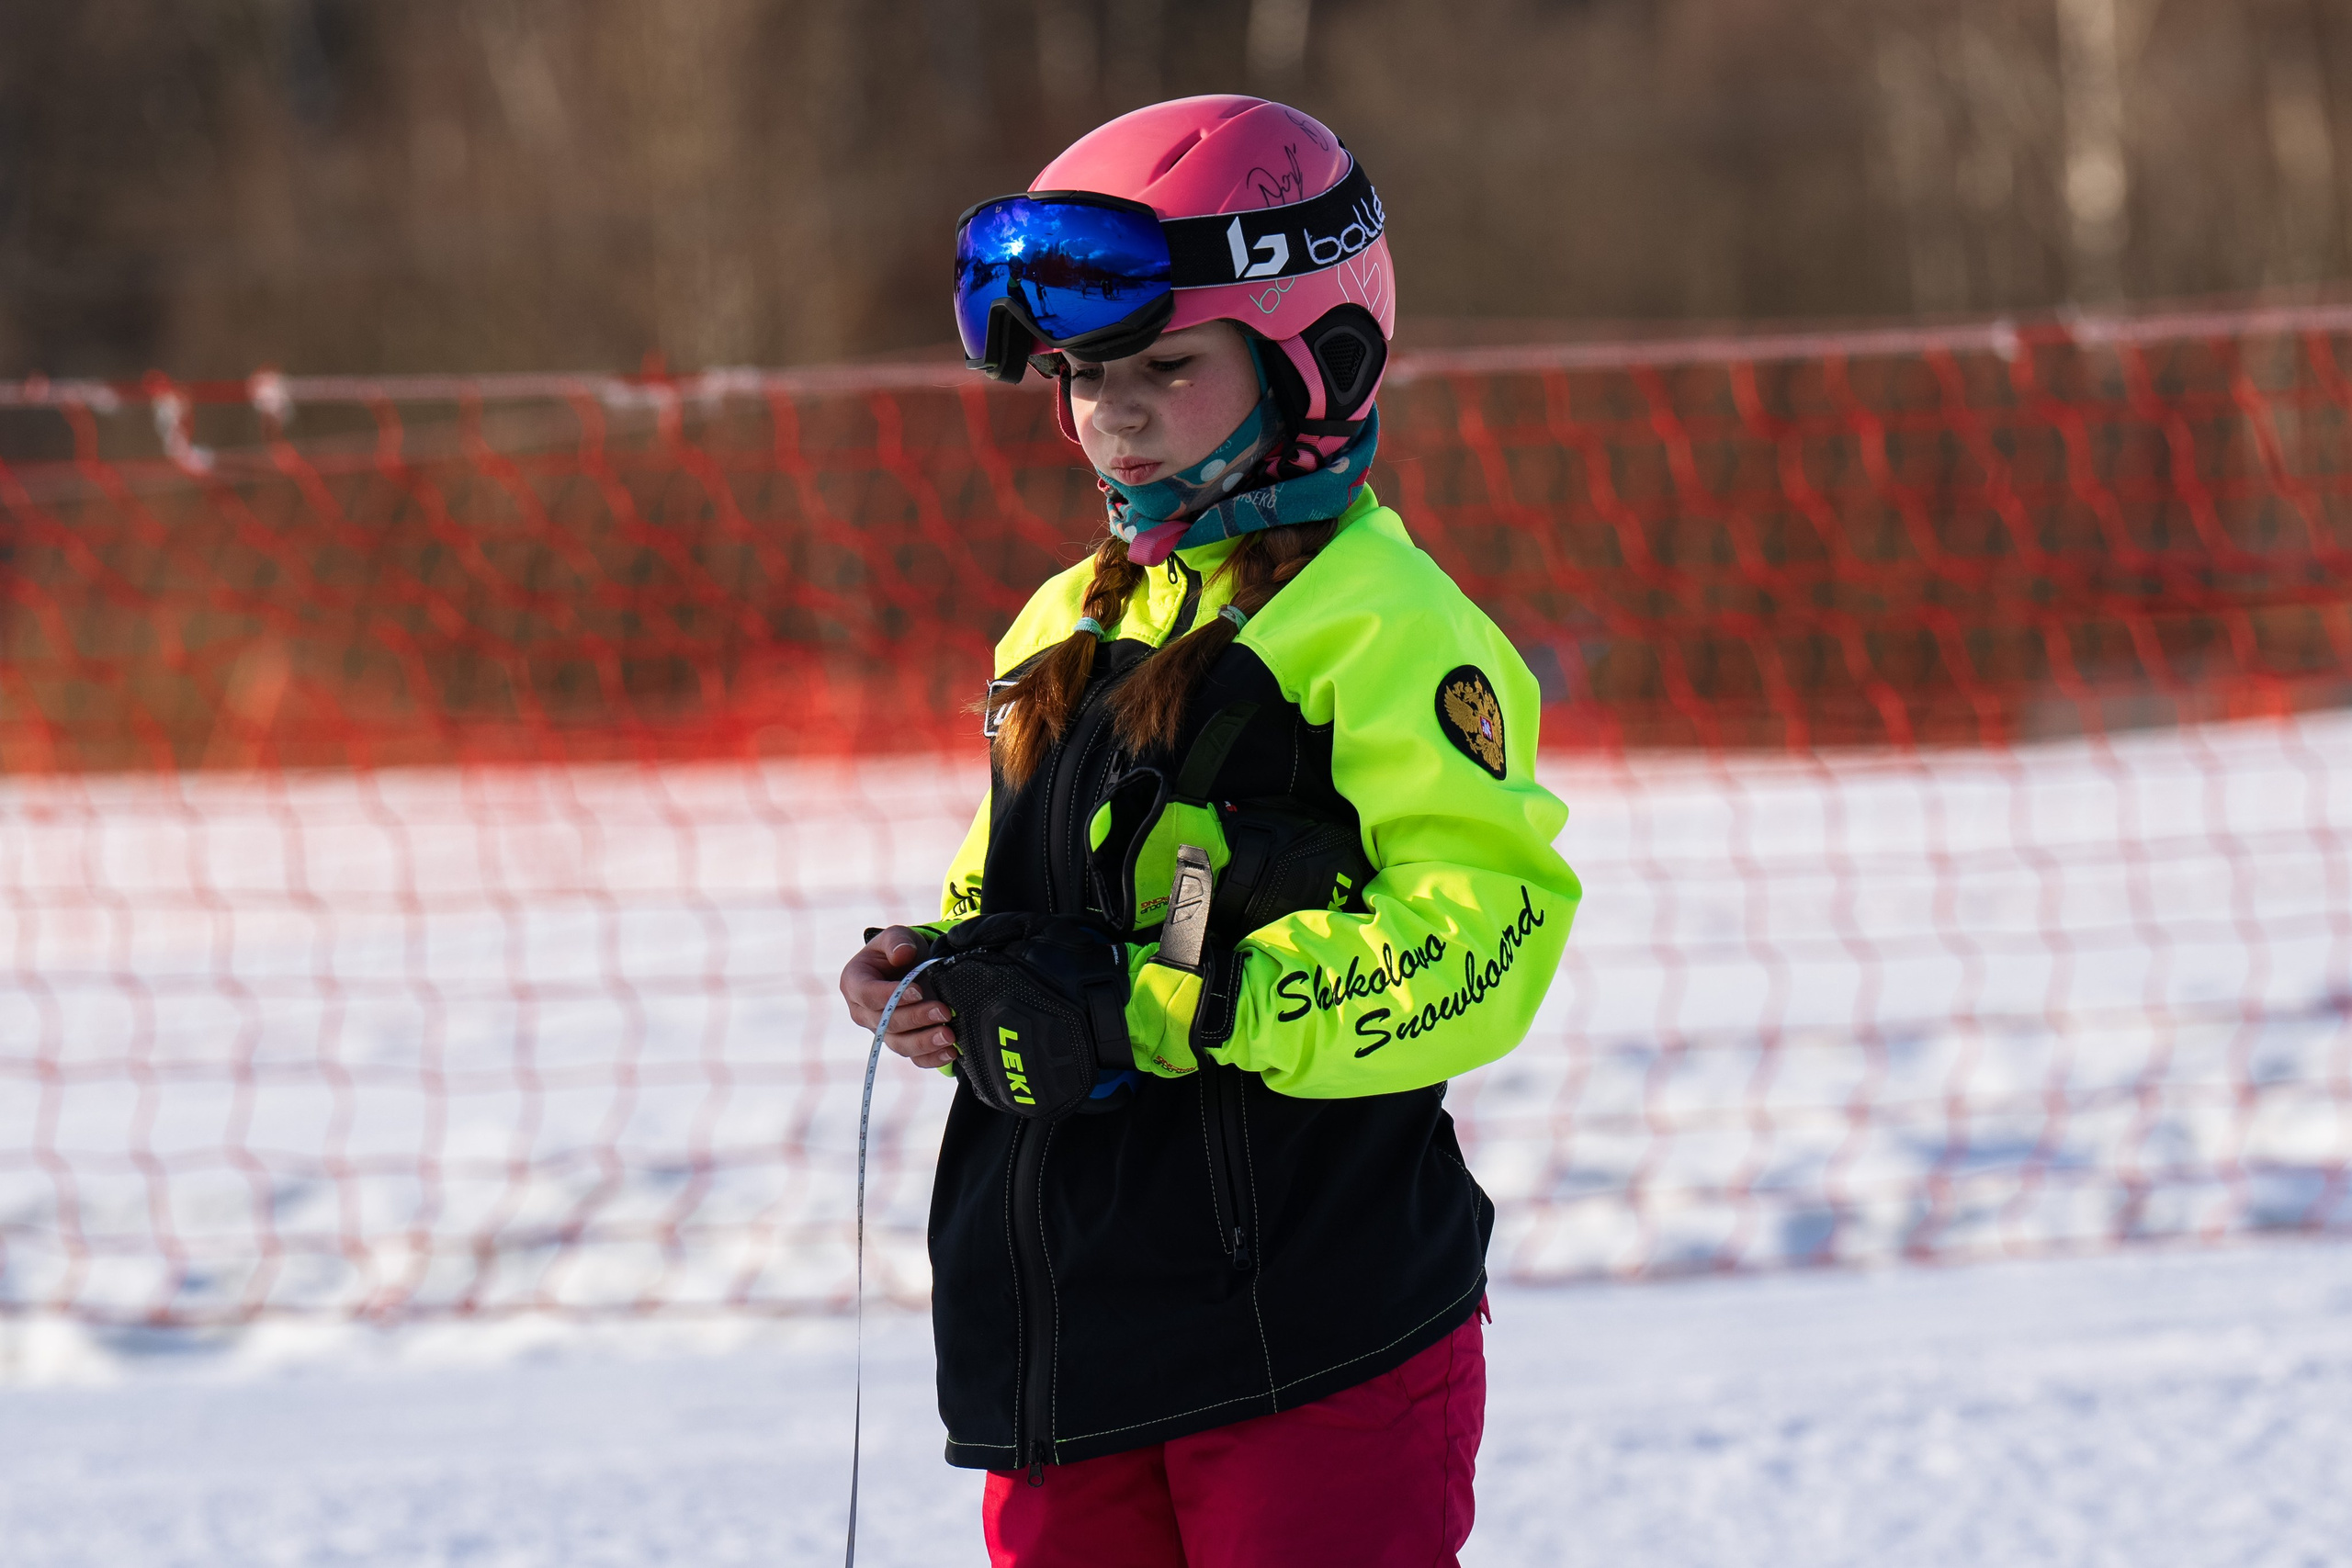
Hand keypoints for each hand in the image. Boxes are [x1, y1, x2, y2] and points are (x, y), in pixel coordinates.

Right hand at [839, 926, 956, 1069]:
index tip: (918, 991)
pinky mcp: (901, 1042)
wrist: (911, 967)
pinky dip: (932, 1058)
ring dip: (925, 1042)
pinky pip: (914, 1057)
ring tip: (949, 1035)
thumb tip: (903, 955)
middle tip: (943, 1011)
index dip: (892, 996)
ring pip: (899, 1044)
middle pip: (886, 1023)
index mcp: (855, 983)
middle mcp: (864, 1012)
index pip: (868, 995)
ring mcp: (882, 1031)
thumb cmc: (900, 951)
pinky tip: (950, 1052)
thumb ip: (897, 941)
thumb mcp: (897, 936)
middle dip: (916, 1018)